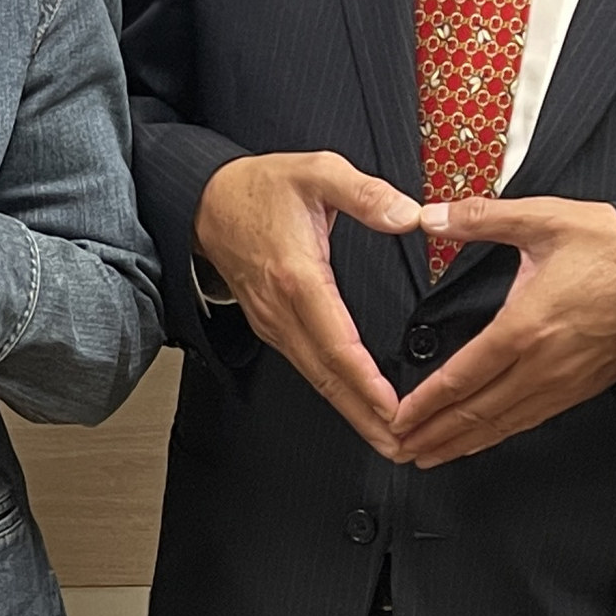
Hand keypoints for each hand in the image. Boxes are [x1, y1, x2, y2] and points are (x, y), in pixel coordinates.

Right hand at [192, 151, 421, 455]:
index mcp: (297, 276)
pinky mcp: (273, 326)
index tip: (394, 408)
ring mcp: (273, 323)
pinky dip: (336, 393)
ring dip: (352, 412)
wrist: (207, 201)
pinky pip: (308, 367)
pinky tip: (358, 406)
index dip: (365, 381)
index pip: (336, 342)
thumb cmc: (260, 188)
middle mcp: (281, 309)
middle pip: (326, 376)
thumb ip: (366, 193)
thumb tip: (409, 216)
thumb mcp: (317, 170)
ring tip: (388, 438)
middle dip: (364, 416)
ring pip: (316, 378)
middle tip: (401, 445)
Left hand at [389, 196, 615, 464]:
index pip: (463, 376)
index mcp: (527, 326)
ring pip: (504, 424)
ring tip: (430, 456)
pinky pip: (531, 419)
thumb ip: (483, 219)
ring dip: (462, 443)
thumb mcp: (547, 219)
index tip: (398, 417)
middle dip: (433, 434)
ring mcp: (566, 381)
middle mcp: (544, 364)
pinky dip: (499, 435)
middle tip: (399, 449)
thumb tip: (433, 215)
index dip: (426, 403)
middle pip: (477, 412)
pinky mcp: (584, 386)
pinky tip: (483, 439)